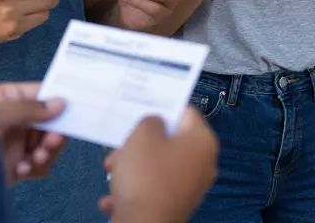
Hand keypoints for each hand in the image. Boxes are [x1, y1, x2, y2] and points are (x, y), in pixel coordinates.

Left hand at [0, 82, 67, 185]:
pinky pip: (39, 165)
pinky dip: (36, 168)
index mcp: (10, 98)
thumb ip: (30, 108)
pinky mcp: (15, 166)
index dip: (59, 100)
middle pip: (51, 122)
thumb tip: (60, 103)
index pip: (42, 93)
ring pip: (49, 145)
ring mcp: (16, 144)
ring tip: (35, 158)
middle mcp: (16, 119)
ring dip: (47, 152)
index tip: (75, 108)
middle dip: (54, 133)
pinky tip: (22, 169)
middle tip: (52, 140)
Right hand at [98, 109, 218, 222]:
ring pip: (156, 167)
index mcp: (203, 142)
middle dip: (139, 144)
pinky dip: (133, 192)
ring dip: (131, 168)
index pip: (186, 113)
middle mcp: (203, 164)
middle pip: (169, 143)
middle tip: (120, 146)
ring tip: (111, 171)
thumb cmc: (146, 177)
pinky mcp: (174, 206)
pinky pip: (152, 190)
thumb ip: (150, 121)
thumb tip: (156, 124)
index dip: (163, 108)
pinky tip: (114, 199)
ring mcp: (190, 187)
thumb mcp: (142, 135)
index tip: (143, 109)